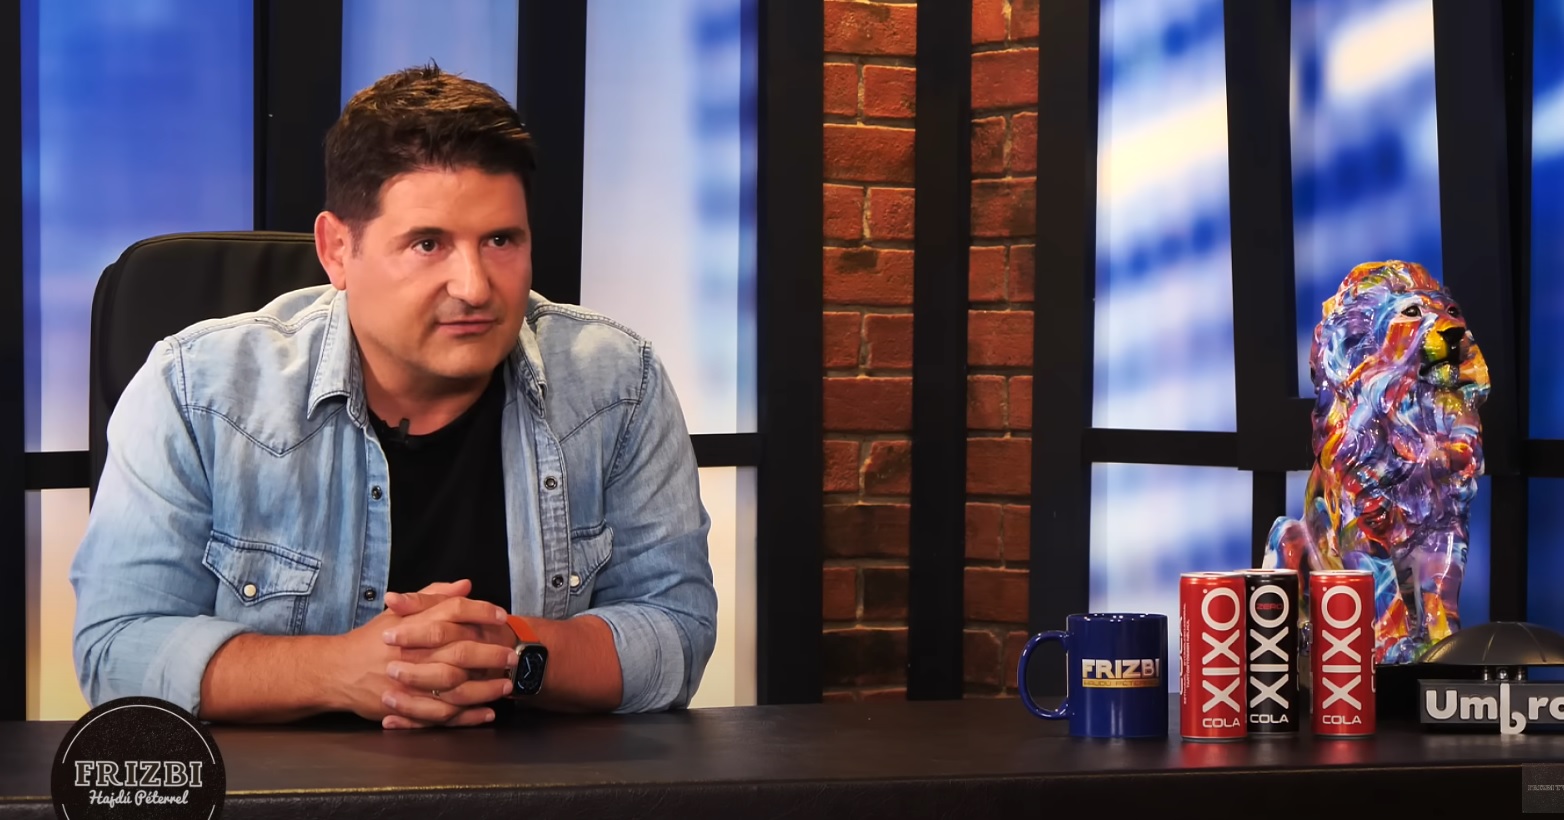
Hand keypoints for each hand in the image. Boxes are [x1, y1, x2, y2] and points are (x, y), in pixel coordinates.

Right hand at [329, 580, 513, 728]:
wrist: (337, 670)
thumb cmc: (371, 639)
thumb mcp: (398, 612)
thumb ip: (433, 596)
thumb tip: (466, 585)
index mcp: (414, 624)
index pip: (453, 611)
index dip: (480, 611)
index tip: (501, 616)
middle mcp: (414, 652)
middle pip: (460, 651)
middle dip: (491, 654)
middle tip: (512, 656)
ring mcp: (410, 682)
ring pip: (455, 686)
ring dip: (485, 688)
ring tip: (506, 686)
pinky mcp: (407, 707)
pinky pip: (442, 714)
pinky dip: (467, 716)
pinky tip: (486, 713)